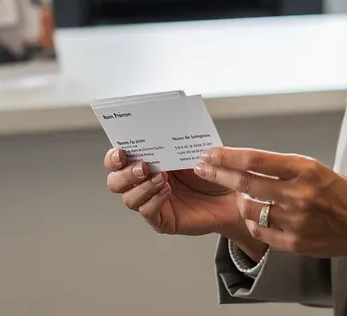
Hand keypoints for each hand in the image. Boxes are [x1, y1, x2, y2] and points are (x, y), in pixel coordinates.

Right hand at [104, 148, 240, 237]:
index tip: (121, 152)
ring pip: (129, 199)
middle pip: (115, 182)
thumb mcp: (195, 150)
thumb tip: (166, 126)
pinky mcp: (162, 220)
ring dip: (142, 187)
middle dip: (125, 174)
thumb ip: (178, 141)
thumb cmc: (213, 172)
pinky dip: (154, 201)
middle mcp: (144, 183)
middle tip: (143, 166)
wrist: (233, 196)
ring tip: (162, 179)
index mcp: (148, 162)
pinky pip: (147, 213)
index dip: (113, 157)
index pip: (117, 160)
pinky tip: (167, 191)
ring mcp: (151, 202)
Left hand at [194, 147, 346, 285]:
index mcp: (305, 169)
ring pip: (249, 208)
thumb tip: (247, 163)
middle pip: (245, 182)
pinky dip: (251, 220)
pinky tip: (252, 214)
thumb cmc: (340, 194)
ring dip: (237, 200)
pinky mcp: (293, 242)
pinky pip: (258, 230)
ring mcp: (295, 220)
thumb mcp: (316, 169)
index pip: (255, 159)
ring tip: (236, 195)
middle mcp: (298, 194)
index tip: (211, 153)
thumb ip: (283, 168)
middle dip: (218, 174)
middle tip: (202, 168)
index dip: (227, 156)